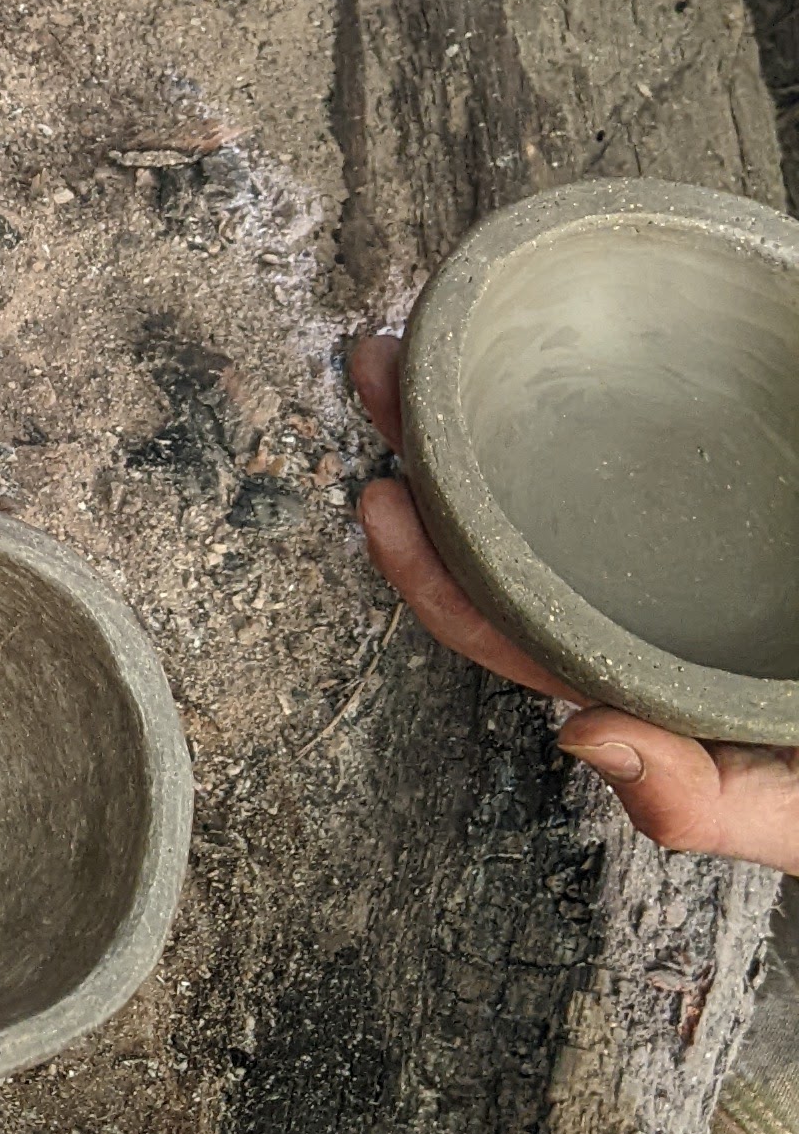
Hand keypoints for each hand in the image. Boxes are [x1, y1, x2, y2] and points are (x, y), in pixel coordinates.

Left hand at [352, 332, 798, 871]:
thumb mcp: (793, 811)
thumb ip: (695, 801)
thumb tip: (576, 736)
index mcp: (633, 670)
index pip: (502, 624)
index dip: (427, 567)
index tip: (377, 496)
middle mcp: (640, 602)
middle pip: (509, 525)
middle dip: (436, 447)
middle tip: (380, 361)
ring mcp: (687, 542)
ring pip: (560, 471)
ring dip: (493, 399)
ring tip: (435, 325)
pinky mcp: (746, 487)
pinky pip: (674, 432)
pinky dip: (624, 376)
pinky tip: (574, 321)